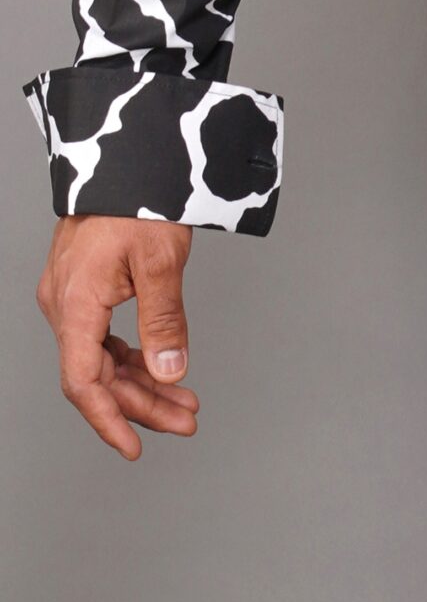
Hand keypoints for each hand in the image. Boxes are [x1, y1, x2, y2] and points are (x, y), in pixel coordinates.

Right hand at [36, 214, 199, 459]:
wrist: (126, 154)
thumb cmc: (140, 197)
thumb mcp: (161, 260)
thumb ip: (164, 320)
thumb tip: (171, 372)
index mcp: (75, 304)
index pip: (85, 383)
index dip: (110, 421)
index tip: (135, 447)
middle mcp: (64, 304)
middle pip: (98, 375)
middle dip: (142, 404)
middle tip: (186, 420)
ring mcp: (71, 295)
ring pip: (102, 357)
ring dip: (141, 381)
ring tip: (184, 401)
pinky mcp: (83, 286)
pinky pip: (103, 335)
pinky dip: (133, 355)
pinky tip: (161, 368)